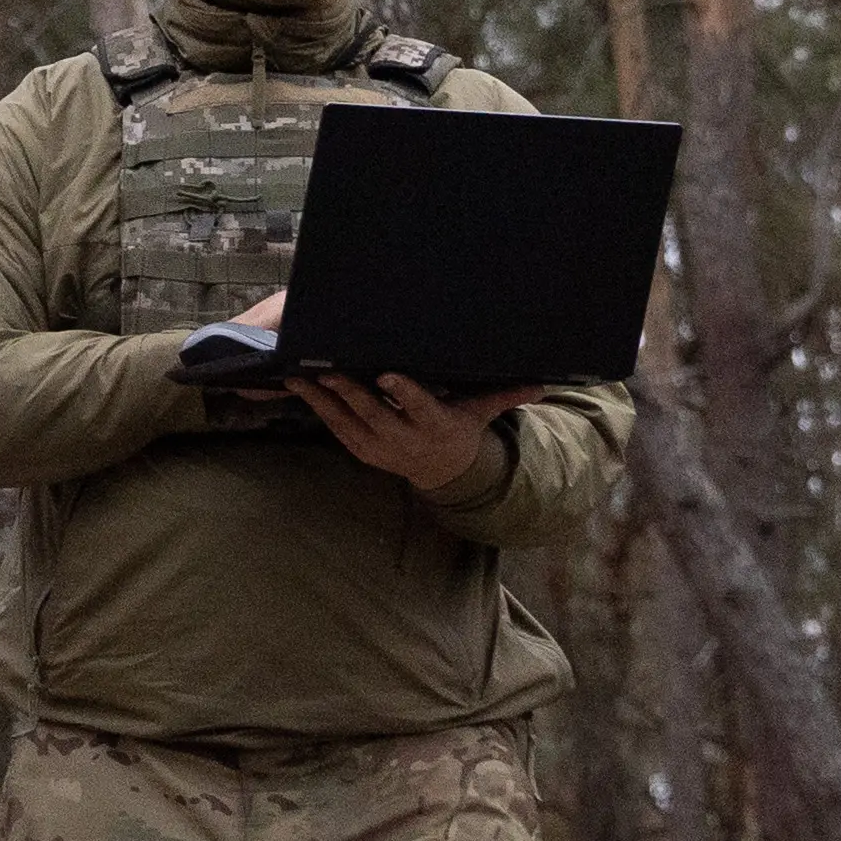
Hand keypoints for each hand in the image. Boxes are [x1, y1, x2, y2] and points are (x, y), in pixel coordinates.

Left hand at [293, 367, 524, 511]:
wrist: (441, 470)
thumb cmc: (459, 429)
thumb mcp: (481, 414)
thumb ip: (504, 395)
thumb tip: (542, 386)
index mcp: (435, 426)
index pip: (418, 408)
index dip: (402, 394)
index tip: (387, 375)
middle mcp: (404, 440)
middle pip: (374, 416)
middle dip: (351, 394)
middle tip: (329, 370)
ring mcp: (379, 447)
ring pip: (347, 422)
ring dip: (322, 400)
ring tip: (299, 376)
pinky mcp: (361, 449)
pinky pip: (335, 428)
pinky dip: (317, 408)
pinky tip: (299, 386)